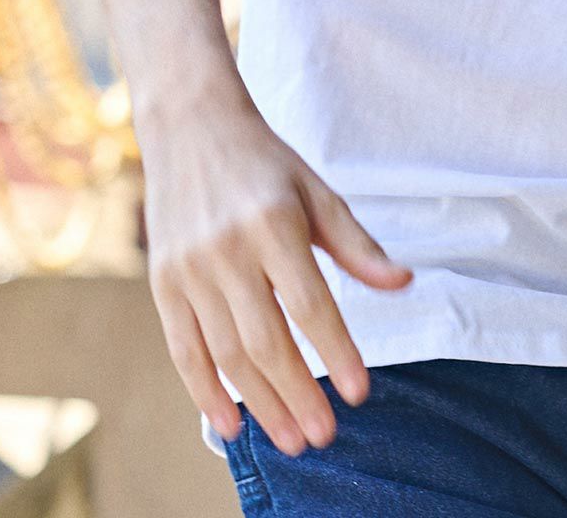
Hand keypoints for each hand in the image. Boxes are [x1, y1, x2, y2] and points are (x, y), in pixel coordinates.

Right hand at [139, 92, 413, 456]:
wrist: (190, 126)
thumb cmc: (265, 163)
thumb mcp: (316, 190)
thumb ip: (356, 243)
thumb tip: (404, 283)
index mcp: (274, 222)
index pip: (310, 303)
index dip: (336, 351)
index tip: (361, 392)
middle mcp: (228, 248)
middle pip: (266, 339)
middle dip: (298, 394)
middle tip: (325, 436)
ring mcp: (190, 269)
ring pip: (227, 353)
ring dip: (260, 403)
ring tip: (292, 439)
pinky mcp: (162, 283)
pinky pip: (183, 349)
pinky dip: (205, 392)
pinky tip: (232, 425)